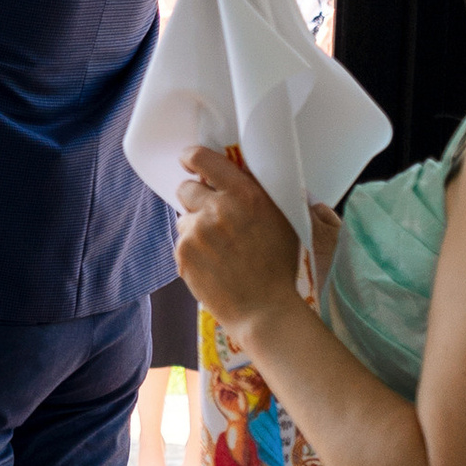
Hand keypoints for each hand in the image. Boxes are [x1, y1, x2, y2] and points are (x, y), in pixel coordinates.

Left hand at [174, 144, 306, 334]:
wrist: (264, 309)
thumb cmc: (279, 266)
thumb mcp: (283, 221)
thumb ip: (260, 194)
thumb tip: (244, 173)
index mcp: (245, 195)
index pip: (204, 159)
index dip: (192, 157)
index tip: (188, 159)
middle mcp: (217, 209)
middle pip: (186, 188)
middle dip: (196, 198)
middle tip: (211, 214)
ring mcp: (196, 232)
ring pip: (184, 218)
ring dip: (195, 227)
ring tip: (219, 248)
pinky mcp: (183, 254)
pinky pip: (182, 242)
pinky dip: (193, 250)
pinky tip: (213, 264)